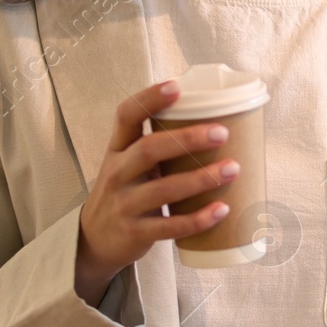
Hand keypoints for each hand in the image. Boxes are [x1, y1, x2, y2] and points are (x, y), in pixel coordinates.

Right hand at [74, 79, 236, 305]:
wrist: (94, 240)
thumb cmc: (125, 191)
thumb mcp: (129, 164)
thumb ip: (158, 145)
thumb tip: (215, 119)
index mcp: (118, 149)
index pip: (126, 116)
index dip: (149, 99)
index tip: (176, 86)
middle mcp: (117, 173)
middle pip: (149, 149)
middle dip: (187, 139)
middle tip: (222, 133)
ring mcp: (124, 204)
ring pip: (164, 189)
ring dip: (201, 179)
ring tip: (233, 169)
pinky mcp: (135, 233)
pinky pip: (170, 226)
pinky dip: (198, 219)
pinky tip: (222, 209)